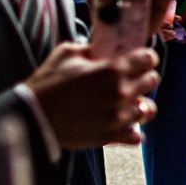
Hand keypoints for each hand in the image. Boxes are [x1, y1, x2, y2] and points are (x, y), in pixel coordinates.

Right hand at [26, 42, 160, 147]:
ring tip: (127, 103)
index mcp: (113, 69)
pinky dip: (132, 131)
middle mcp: (121, 92)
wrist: (33, 117)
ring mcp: (118, 117)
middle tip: (130, 79)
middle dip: (143, 78)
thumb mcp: (67, 53)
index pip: (149, 58)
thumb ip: (91, 49)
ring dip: (139, 104)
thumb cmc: (47, 83)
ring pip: (148, 109)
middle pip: (152, 81)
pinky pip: (136, 136)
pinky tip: (123, 125)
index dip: (144, 57)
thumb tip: (102, 49)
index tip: (138, 60)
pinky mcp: (110, 136)